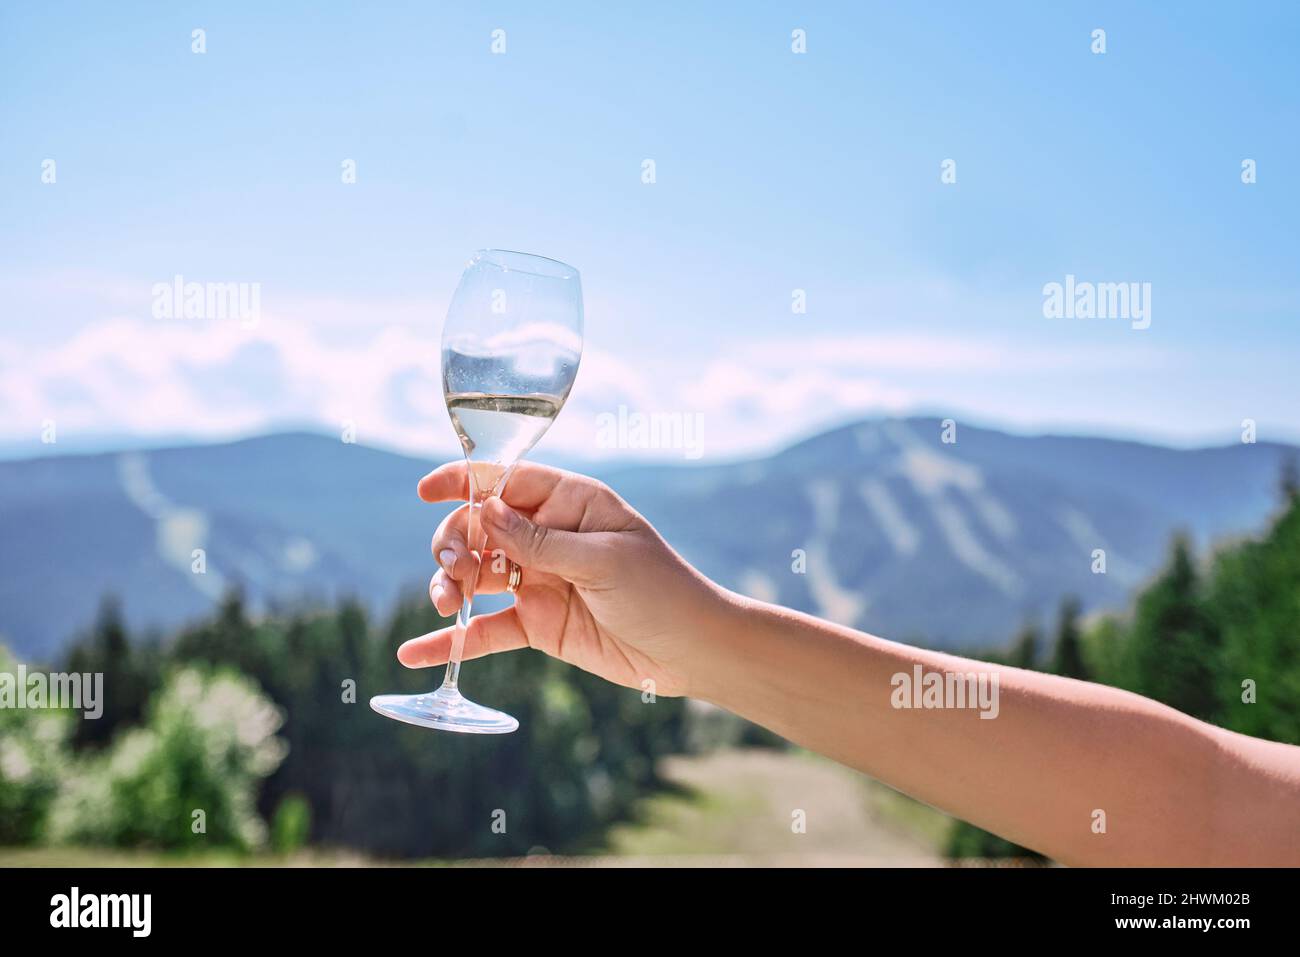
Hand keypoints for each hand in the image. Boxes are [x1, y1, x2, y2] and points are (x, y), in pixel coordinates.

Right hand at [398, 461, 725, 696]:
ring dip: (449, 585)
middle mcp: (548, 536)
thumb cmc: (662, 590)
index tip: (426, 490)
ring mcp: (538, 580)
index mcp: (570, 502)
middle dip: (455, 542)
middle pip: (479, 528)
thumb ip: (540, 542)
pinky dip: (452, 640)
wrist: (691, 650)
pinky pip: (485, 629)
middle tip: (455, 568)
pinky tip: (416, 653)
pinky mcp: (536, 624)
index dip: (464, 481)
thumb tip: (484, 511)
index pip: (507, 480)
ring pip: (475, 575)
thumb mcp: (603, 560)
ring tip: (445, 603)